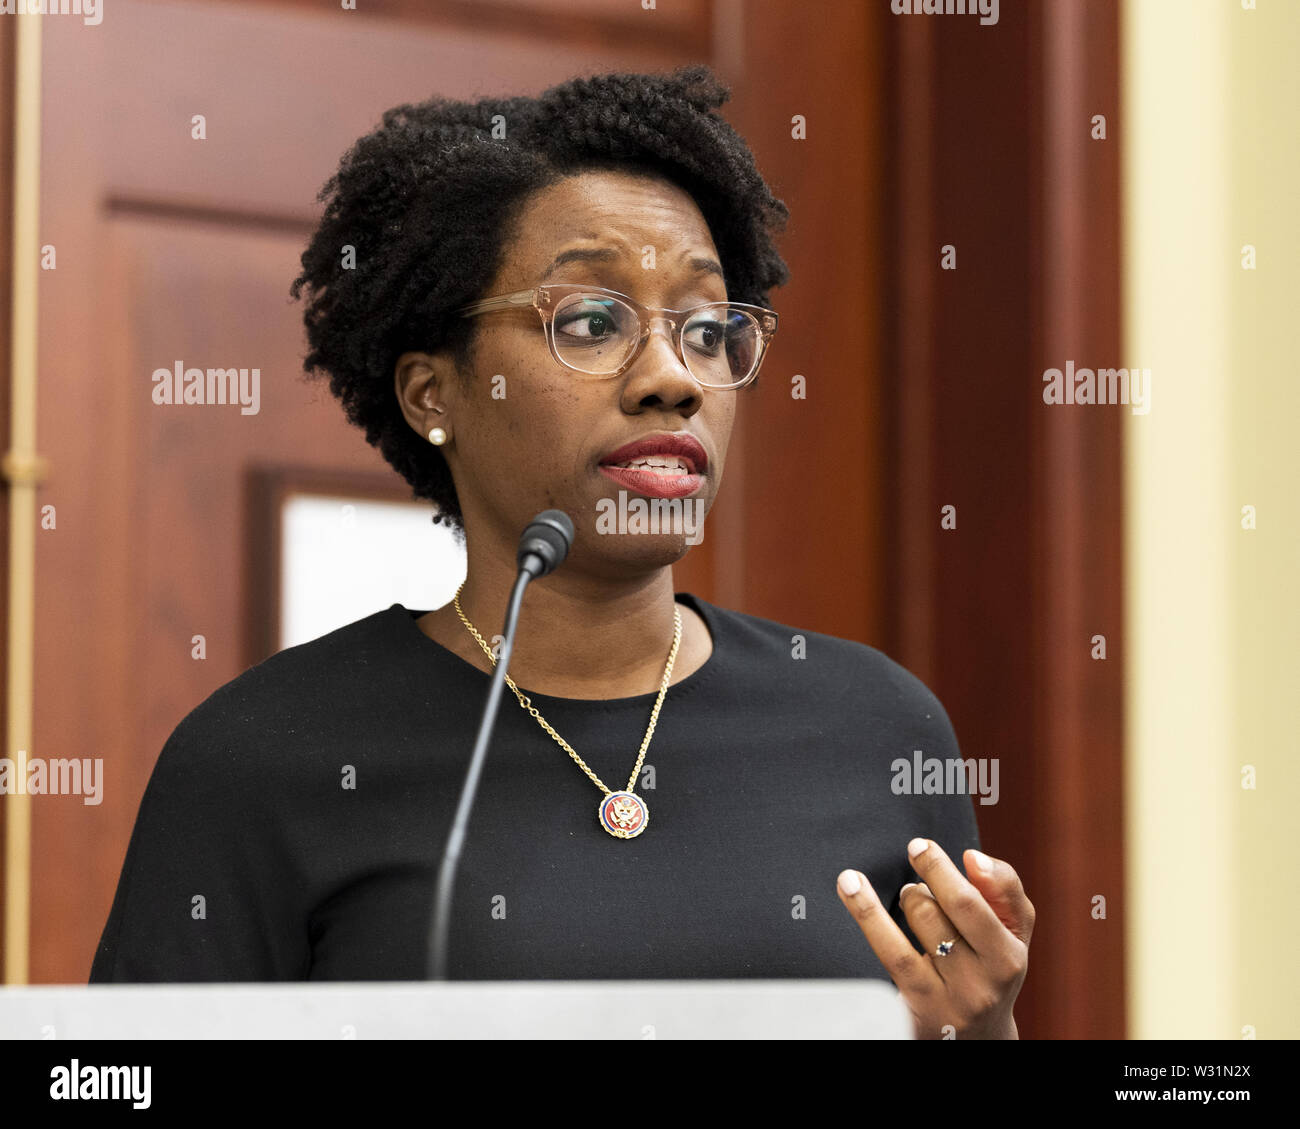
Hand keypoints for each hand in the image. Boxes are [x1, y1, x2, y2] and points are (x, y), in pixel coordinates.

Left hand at [836, 839, 1033, 1038]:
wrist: (979, 1038)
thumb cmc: (993, 966)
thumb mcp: (1014, 931)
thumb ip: (1004, 888)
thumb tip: (973, 858)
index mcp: (1007, 957)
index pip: (969, 904)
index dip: (938, 868)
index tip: (919, 845)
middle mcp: (979, 982)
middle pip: (936, 913)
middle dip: (919, 885)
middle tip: (914, 879)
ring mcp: (946, 999)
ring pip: (913, 929)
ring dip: (904, 899)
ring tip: (908, 896)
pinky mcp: (917, 1008)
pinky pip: (890, 953)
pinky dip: (868, 915)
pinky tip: (850, 889)